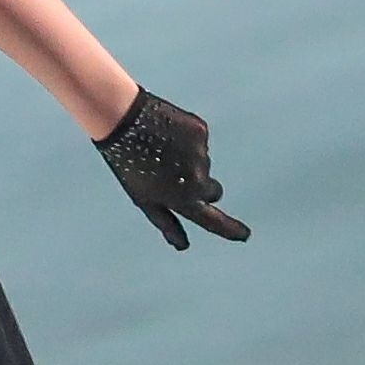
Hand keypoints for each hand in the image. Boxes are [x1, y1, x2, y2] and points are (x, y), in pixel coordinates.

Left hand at [93, 85, 250, 250]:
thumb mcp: (143, 197)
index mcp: (183, 199)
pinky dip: (185, 137)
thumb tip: (181, 246)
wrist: (120, 119)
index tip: (244, 235)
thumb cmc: (127, 163)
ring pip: (202, 162)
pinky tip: (164, 130)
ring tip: (158, 147)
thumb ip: (165, 222)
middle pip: (213, 191)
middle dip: (202, 187)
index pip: (214, 220)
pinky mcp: (201, 132)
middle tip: (174, 175)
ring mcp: (201, 154)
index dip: (231, 229)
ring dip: (186, 158)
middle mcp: (197, 180)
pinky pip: (198, 139)